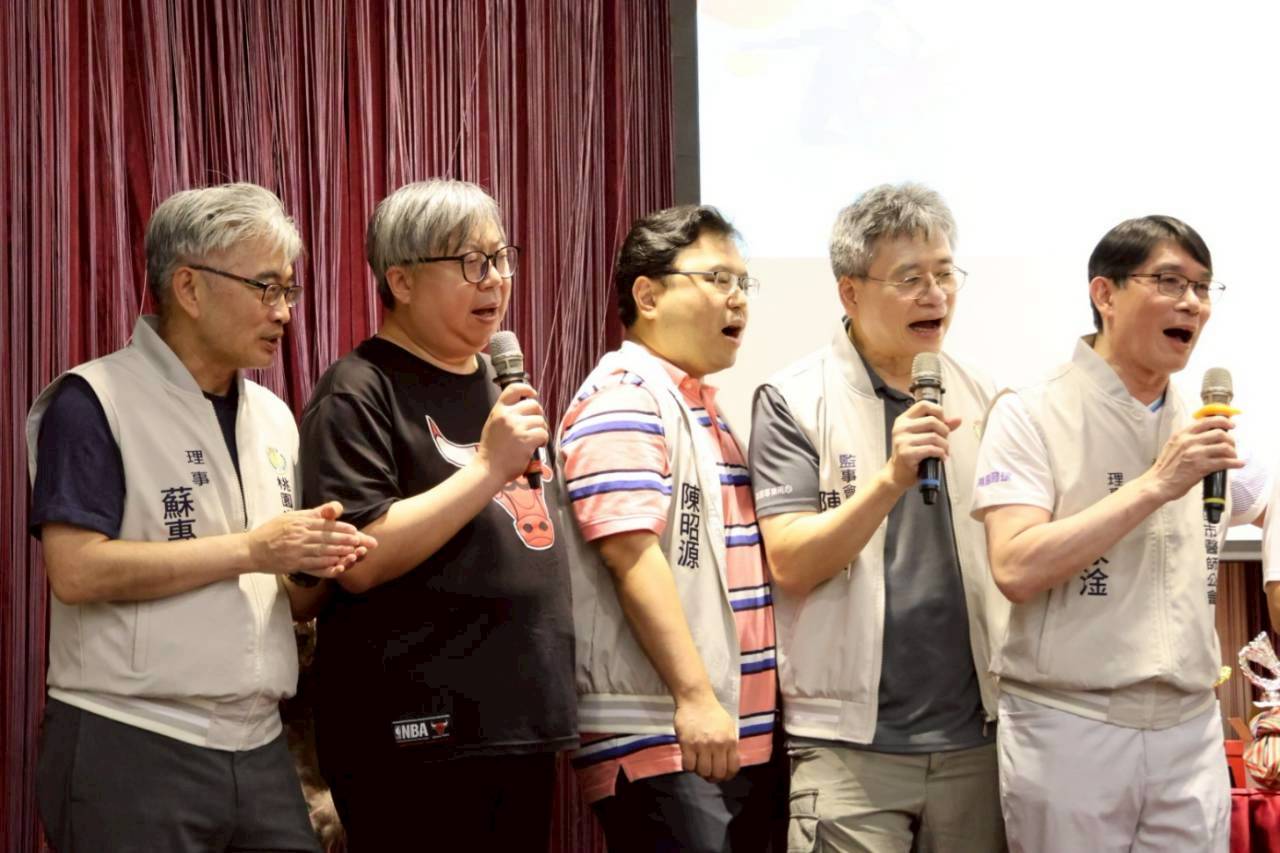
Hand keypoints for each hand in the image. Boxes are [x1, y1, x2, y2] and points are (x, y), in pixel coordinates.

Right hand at [246, 501, 375, 576]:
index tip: (355, 531)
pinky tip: (337, 567)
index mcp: (301, 521)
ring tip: (354, 554)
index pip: (326, 525)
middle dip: (347, 541)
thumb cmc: (273, 531)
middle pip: (328, 538)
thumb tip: (335, 508)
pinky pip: (313, 566)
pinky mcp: (293, 564)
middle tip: (363, 543)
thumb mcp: (292, 516)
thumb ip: (315, 513)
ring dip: (340, 553)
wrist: (252, 549)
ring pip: (323, 552)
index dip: (342, 529)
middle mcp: (300, 534)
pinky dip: (326, 566)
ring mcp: (296, 550)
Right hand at [476, 382, 548, 485]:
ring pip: (540, 421)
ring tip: (533, 440)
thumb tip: (526, 406)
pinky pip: (543, 434)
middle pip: (534, 405)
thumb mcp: (494, 424)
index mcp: (498, 410)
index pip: (514, 389)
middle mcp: (507, 415)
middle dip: (538, 415)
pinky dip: (543, 441)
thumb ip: (506, 414)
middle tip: (535, 426)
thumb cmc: (492, 449)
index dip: (527, 389)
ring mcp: (517, 427)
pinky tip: (536, 446)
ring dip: (540, 430)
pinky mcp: (526, 439)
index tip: (533, 394)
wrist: (488, 468)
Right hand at [673, 692, 739, 782]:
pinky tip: (689, 759)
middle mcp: (718, 745)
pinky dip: (688, 767)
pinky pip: (688, 766)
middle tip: (708, 773)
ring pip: (703, 771)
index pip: (732, 768)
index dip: (727, 776)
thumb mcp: (728, 727)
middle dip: (713, 777)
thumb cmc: (712, 712)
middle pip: (718, 773)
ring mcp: (702, 745)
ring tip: (698, 764)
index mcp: (730, 741)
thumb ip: (729, 745)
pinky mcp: (687, 744)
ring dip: (700, 771)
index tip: (721, 776)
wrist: (695, 699)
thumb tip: (728, 762)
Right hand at [885, 400, 962, 489]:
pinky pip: (931, 449)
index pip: (924, 405)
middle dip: (944, 431)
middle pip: (932, 421)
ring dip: (944, 445)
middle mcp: (901, 427)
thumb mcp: (923, 436)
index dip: (938, 411)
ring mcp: (902, 440)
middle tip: (945, 440)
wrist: (898, 473)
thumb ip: (940, 426)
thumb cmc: (911, 453)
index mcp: (904, 419)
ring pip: (934, 437)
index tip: (942, 422)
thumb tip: (958, 419)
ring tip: (944, 451)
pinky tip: (941, 457)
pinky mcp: (906, 453)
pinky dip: (941, 453)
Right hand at [1145, 415, 1242, 501]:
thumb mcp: (1173, 446)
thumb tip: (1207, 437)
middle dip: (1230, 440)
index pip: (1207, 421)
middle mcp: (1189, 441)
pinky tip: (1238, 464)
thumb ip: (1187, 439)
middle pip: (1219, 433)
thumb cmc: (1165, 468)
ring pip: (1224, 447)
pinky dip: (1235, 463)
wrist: (1158, 483)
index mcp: (1182, 434)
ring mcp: (1195, 453)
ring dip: (1233, 452)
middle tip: (1232, 446)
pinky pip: (1224, 462)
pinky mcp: (1201, 466)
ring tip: (1234, 457)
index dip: (1223, 421)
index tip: (1231, 425)